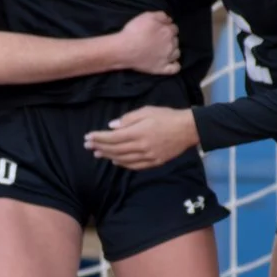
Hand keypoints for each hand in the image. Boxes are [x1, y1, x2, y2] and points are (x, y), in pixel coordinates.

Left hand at [84, 106, 199, 169]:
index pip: (113, 138)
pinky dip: (123, 164)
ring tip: (97, 153)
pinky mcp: (154, 162)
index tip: (88, 137)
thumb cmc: (167, 116)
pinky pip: (134, 166)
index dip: (99, 138)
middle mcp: (141, 147)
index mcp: (138, 132)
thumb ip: (128, 119)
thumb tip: (111, 126)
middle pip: (115, 149)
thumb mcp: (146, 111)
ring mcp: (148, 156)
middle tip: (87, 145)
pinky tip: (115, 161)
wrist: (188, 129)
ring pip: (123, 159)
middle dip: (100, 147)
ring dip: (108, 156)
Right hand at [117, 10, 181, 75]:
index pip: (174, 28)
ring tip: (164, 50)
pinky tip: (171, 62)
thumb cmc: (134, 31)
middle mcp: (171, 44)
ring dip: (173, 50)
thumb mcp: (147, 16)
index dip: (167, 27)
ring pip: (177, 53)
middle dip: (170, 39)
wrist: (124, 49)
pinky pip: (175, 68)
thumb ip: (161, 16)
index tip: (160, 29)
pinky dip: (175, 65)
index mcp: (168, 31)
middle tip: (159, 39)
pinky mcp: (162, 68)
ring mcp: (167, 58)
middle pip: (175, 40)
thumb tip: (169, 19)